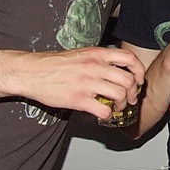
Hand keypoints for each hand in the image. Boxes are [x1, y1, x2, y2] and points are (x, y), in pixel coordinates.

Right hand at [17, 47, 145, 118]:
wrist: (30, 72)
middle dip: (133, 92)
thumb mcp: (80, 54)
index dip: (139, 71)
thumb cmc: (53, 64)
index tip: (139, 80)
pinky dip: (108, 115)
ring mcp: (87, 83)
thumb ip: (98, 59)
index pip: (129, 59)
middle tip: (129, 99)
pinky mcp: (78, 99)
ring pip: (120, 95)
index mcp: (96, 54)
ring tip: (116, 108)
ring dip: (122, 104)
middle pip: (128, 80)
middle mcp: (94, 66)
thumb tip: (114, 68)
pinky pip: (104, 110)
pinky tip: (104, 115)